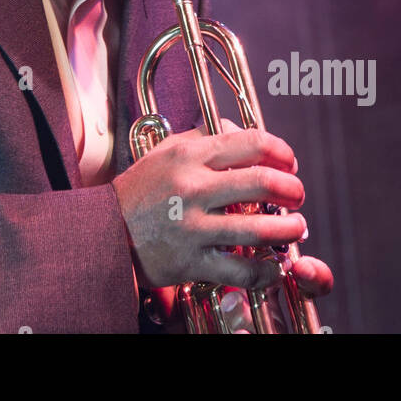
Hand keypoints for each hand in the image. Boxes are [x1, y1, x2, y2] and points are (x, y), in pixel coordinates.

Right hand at [113, 120, 332, 301]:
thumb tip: (239, 130)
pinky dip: (266, 270)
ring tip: (296, 228)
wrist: (103, 232)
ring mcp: (193, 226)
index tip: (289, 161)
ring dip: (288, 229)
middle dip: (292, 189)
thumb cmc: (138, 191)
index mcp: (189, 155)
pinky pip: (241, 269)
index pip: (251, 142)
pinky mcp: (191, 261)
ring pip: (259, 228)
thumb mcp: (165, 152)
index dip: (281, 150)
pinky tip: (274, 266)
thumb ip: (203, 138)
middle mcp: (193, 187)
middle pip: (263, 181)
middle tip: (297, 195)